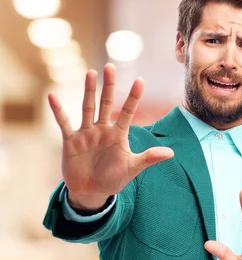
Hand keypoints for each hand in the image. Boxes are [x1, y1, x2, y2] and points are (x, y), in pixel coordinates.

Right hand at [50, 63, 173, 209]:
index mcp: (118, 135)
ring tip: (90, 73)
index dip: (133, 97)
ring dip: (88, 91)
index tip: (140, 80)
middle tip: (110, 66)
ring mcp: (86, 133)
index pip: (128, 112)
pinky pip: (64, 123)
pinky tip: (52, 96)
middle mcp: (102, 130)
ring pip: (87, 108)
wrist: (92, 192)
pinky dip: (58, 110)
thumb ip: (149, 158)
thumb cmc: (114, 179)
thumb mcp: (133, 168)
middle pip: (106, 104)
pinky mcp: (71, 141)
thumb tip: (172, 153)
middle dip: (108, 86)